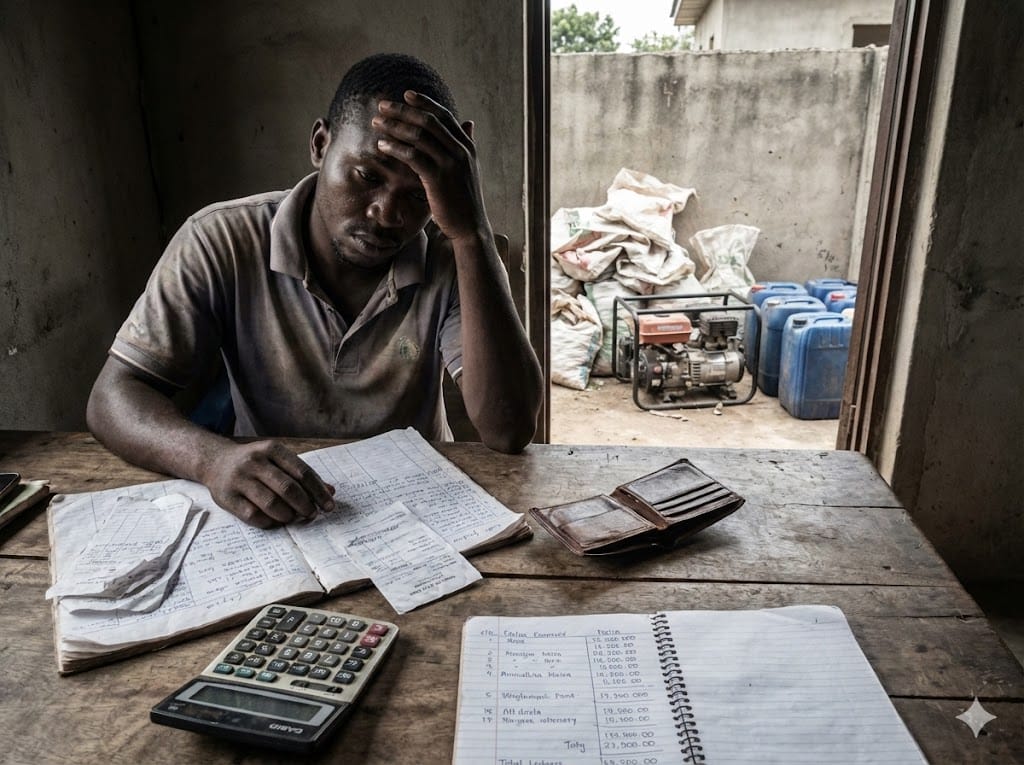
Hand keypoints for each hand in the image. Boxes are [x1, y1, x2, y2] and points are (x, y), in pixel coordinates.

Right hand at [202, 440, 335, 527]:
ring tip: (295, 518)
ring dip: (288, 515)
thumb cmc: (256, 463)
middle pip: (288, 488)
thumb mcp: (278, 460)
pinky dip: (269, 521)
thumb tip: (330, 491)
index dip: (318, 491)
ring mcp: (239, 479)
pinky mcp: (226, 497)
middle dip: (305, 505)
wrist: (215, 461)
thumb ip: (302, 474)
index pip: (302, 472)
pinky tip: (276, 521)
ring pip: (271, 503)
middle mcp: (254, 462)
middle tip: (312, 514)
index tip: (329, 505)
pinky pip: (253, 515)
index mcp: (271, 449)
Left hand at [372, 90, 487, 242]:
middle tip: (382, 106)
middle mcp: (460, 151)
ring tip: (377, 123)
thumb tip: (468, 123)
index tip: (406, 94)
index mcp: (467, 146)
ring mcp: (450, 164)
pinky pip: (412, 156)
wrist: (470, 226)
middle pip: (428, 121)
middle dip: (402, 110)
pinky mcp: (438, 179)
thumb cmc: (464, 198)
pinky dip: (395, 148)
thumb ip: (465, 144)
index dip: (424, 103)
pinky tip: (382, 145)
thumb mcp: (469, 167)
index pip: (443, 116)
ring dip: (394, 126)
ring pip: (418, 136)